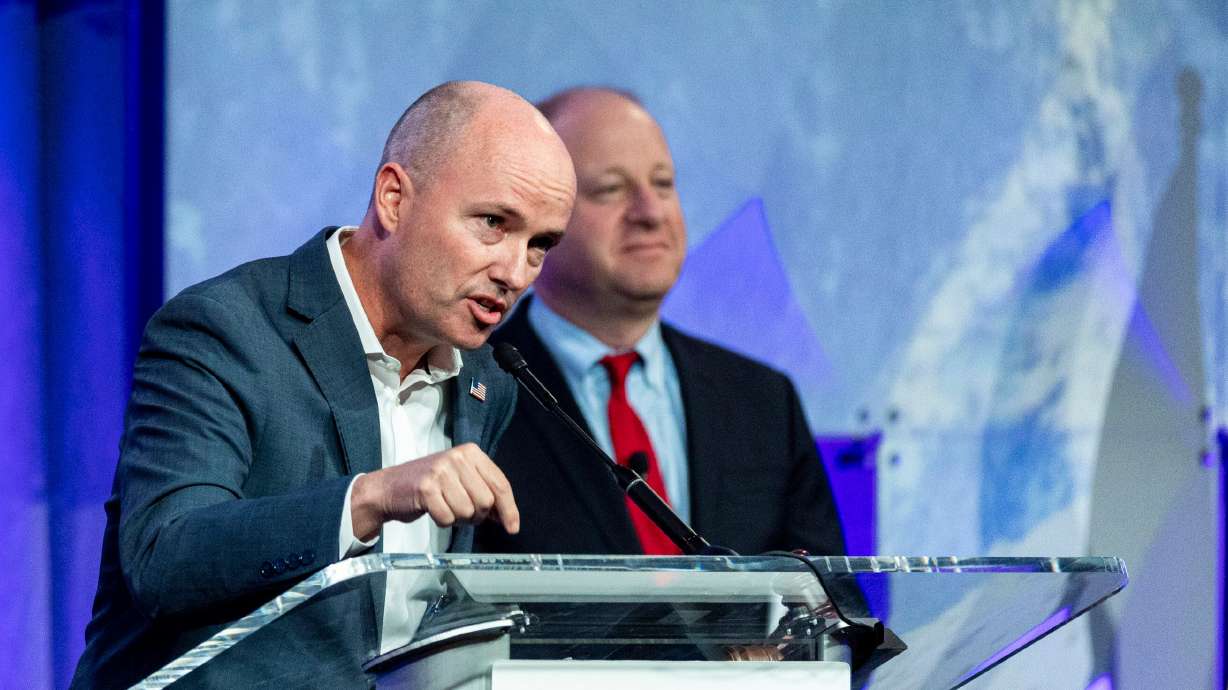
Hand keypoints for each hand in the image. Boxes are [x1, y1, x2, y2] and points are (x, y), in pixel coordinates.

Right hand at [350, 443, 519, 539]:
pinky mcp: (426, 488)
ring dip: (458, 518)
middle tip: (461, 511)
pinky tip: (433, 509)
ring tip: (445, 507)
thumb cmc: (429, 486)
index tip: (512, 527)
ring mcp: (441, 471)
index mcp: (471, 452)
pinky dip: (442, 521)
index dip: (509, 509)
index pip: (501, 484)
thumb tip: (509, 519)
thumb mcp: (461, 481)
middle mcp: (457, 458)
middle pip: (486, 501)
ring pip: (467, 511)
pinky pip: (447, 518)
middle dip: (477, 515)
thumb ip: (486, 494)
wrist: (388, 488)